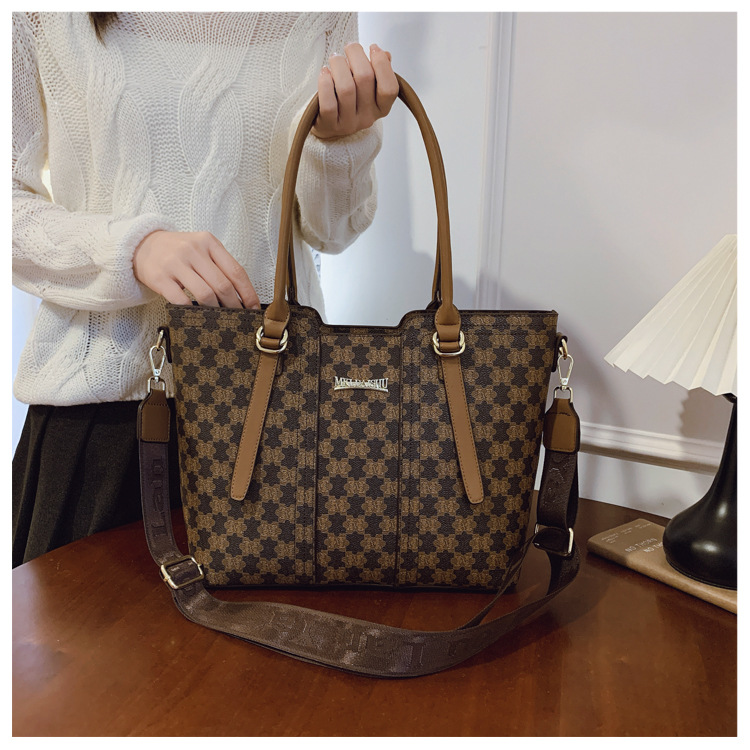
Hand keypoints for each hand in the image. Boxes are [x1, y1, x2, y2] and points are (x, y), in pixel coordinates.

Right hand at [133, 230, 259, 307]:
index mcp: (209, 243)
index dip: (248, 293)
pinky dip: (193, 311)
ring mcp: (176, 263)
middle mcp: (193, 250)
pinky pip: (182, 301)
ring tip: (219, 318)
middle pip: (222, 285)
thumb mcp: (200, 249)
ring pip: (205, 294)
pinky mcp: (160, 278)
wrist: (141, 245)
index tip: (254, 308)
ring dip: (216, 311)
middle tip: (238, 318)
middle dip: (234, 306)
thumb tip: (242, 296)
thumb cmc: (177, 251)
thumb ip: (219, 266)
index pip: (236, 271)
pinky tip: (198, 316)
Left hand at [311, 42, 397, 139]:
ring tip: (335, 58)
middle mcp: (367, 117)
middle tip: (349, 47)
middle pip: (365, 79)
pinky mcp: (330, 125)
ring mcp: (349, 123)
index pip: (389, 88)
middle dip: (356, 55)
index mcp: (381, 108)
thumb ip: (379, 71)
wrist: (328, 123)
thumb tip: (385, 55)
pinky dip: (325, 82)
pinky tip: (324, 73)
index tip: (373, 48)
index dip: (382, 64)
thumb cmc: (349, 100)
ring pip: (346, 88)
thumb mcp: (368, 87)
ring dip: (338, 64)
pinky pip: (328, 102)